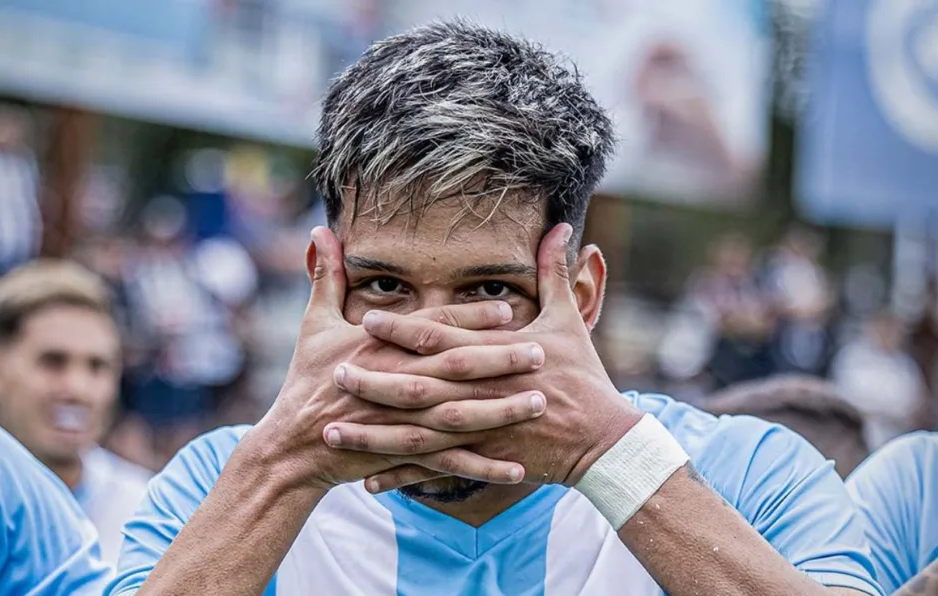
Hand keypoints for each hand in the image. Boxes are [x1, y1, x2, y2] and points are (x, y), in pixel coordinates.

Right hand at [250, 227, 549, 491]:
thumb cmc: (305, 379)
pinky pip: (450, 463)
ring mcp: (400, 422)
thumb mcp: (313, 323)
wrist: (292, 444)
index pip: (432, 329)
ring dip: (501, 410)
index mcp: (378, 347)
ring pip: (459, 416)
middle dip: (499, 361)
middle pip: (455, 369)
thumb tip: (319, 229)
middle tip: (541, 353)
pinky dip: (483, 467)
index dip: (470, 320)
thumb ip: (326, 275)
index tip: (508, 312)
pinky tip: (517, 468)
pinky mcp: (403, 454)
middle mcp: (394, 382)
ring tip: (540, 401)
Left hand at [324, 224, 643, 491]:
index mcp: (497, 355)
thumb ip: (554, 272)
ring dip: (375, 434)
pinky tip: (369, 481)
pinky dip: (404, 475)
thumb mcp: (568, 320)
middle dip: (376, 381)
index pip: (443, 339)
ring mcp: (482, 431)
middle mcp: (483, 393)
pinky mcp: (484, 460)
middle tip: (334, 373)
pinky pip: (436, 470)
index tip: (368, 320)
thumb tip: (560, 226)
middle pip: (421, 387)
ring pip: (419, 434)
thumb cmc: (583, 376)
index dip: (404, 330)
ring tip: (334, 431)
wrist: (603, 439)